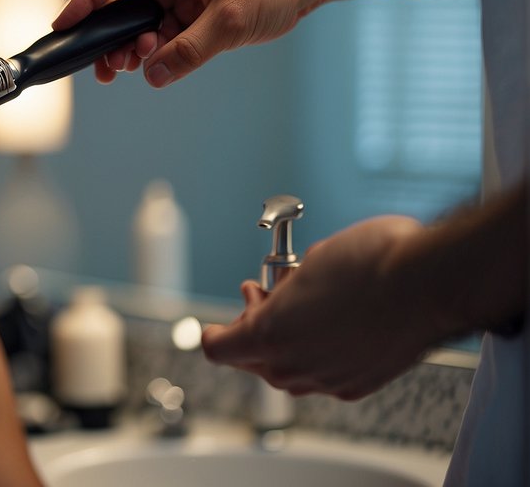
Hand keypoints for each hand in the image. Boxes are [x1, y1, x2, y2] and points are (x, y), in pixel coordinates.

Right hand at [53, 0, 322, 87]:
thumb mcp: (232, 19)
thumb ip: (189, 50)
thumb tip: (152, 75)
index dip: (83, 2)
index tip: (62, 28)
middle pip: (120, 3)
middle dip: (110, 37)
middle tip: (106, 70)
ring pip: (139, 21)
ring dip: (134, 46)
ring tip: (135, 67)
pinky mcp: (191, 5)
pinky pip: (161, 29)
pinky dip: (156, 48)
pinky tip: (156, 63)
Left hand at [201, 215, 436, 399]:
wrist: (429, 281)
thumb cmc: (371, 261)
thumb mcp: (309, 261)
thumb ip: (285, 288)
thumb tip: (284, 292)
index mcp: (270, 334)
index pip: (219, 348)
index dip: (217, 329)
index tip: (224, 317)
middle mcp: (295, 365)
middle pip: (252, 361)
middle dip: (253, 328)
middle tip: (265, 297)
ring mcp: (328, 379)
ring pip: (288, 372)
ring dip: (284, 342)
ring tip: (299, 307)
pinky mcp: (359, 384)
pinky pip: (322, 376)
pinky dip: (317, 355)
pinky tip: (329, 327)